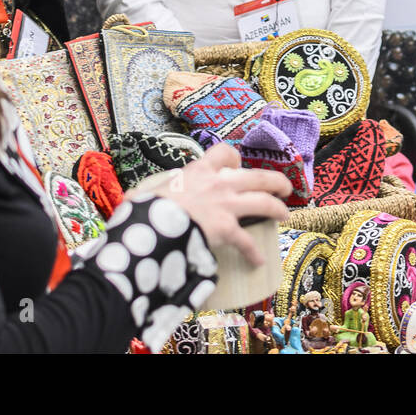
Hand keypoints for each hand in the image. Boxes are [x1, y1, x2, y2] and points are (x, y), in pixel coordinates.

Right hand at [157, 143, 290, 264]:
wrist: (152, 227)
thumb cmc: (145, 210)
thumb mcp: (146, 194)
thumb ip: (146, 193)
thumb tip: (131, 199)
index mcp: (199, 171)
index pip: (224, 153)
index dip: (234, 159)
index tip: (237, 166)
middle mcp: (218, 183)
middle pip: (258, 176)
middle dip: (276, 181)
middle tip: (285, 188)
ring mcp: (226, 205)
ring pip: (263, 202)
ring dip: (277, 208)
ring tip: (284, 215)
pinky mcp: (227, 228)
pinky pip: (246, 241)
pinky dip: (253, 252)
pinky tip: (258, 261)